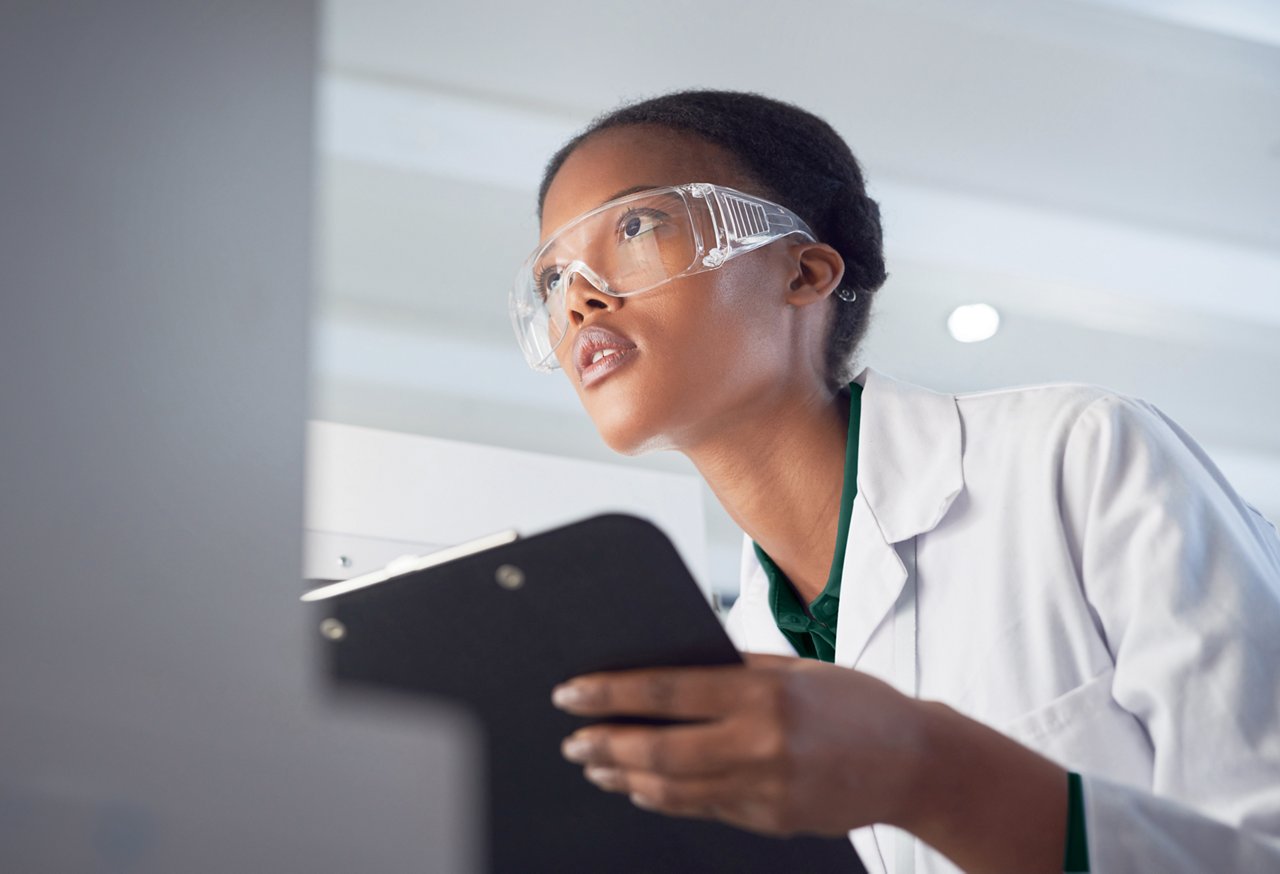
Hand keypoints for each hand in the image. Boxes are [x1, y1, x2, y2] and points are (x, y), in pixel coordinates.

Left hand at [551, 653, 929, 836]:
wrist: (914, 762)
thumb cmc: (853, 703)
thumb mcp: (793, 669)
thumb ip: (731, 670)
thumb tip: (665, 670)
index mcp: (763, 694)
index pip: (666, 692)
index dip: (609, 694)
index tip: (571, 693)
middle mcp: (760, 744)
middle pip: (658, 750)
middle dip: (604, 745)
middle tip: (572, 740)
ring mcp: (765, 790)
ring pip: (673, 790)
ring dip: (624, 778)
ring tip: (595, 766)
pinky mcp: (770, 820)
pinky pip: (702, 809)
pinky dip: (663, 798)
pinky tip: (641, 787)